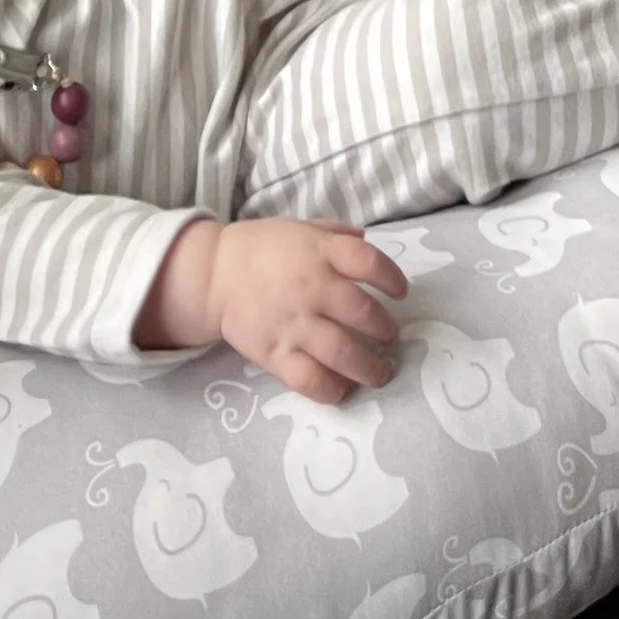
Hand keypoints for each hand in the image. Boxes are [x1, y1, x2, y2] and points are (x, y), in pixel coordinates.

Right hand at [138, 215, 407, 402]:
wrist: (216, 274)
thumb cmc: (264, 249)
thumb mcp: (301, 229)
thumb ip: (336, 235)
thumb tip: (366, 241)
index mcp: (319, 252)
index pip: (369, 262)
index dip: (392, 278)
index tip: (402, 292)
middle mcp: (311, 288)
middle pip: (362, 312)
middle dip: (385, 330)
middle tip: (392, 340)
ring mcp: (293, 324)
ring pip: (342, 352)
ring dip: (369, 367)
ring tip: (380, 373)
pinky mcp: (275, 354)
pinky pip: (309, 379)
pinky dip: (331, 389)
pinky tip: (344, 390)